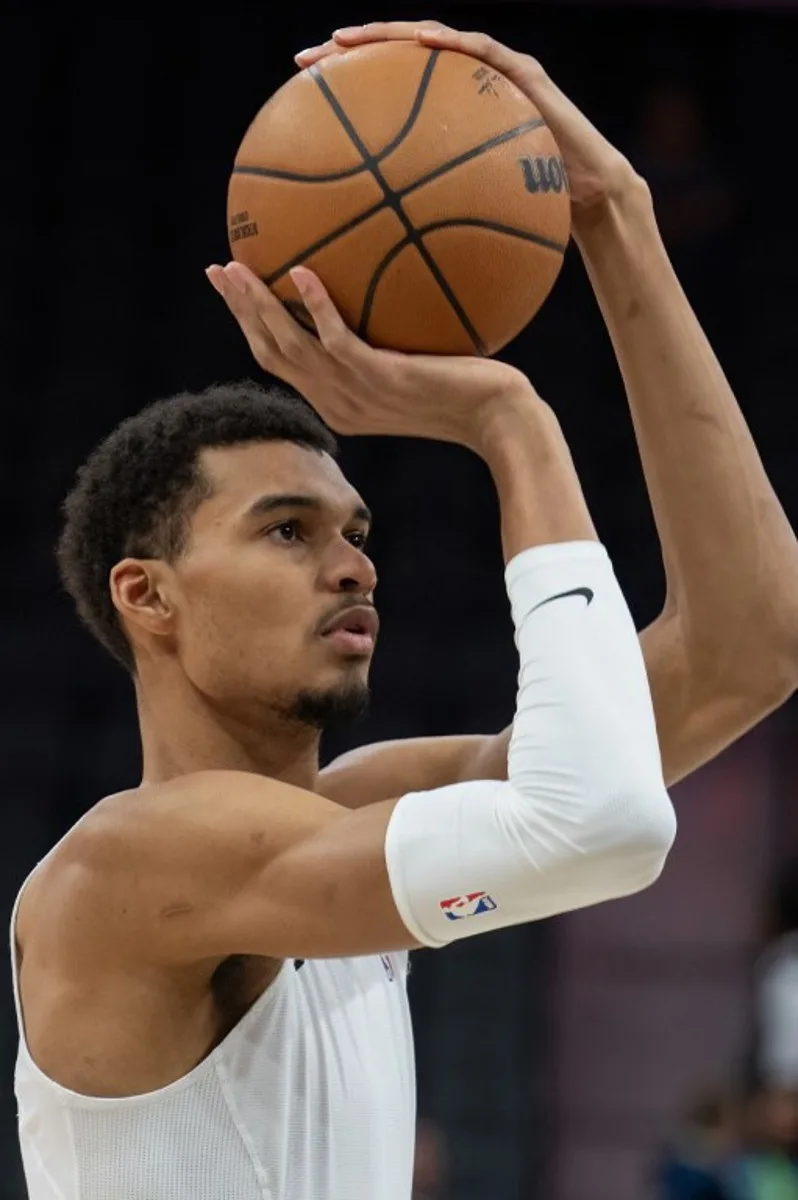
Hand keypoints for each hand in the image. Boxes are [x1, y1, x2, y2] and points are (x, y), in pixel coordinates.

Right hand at [206, 262, 532, 452]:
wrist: (497, 418)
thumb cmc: (466, 388)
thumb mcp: (415, 367)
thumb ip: (388, 344)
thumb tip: (382, 292)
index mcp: (337, 401)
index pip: (280, 362)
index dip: (250, 325)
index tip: (234, 289)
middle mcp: (338, 401)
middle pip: (272, 353)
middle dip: (240, 311)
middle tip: (218, 270)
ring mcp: (356, 393)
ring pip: (291, 347)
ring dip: (259, 307)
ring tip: (237, 268)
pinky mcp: (381, 379)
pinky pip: (338, 340)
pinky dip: (316, 307)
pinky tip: (300, 272)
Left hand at [295, 21, 645, 228]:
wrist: (588, 196)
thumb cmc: (528, 214)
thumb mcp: (465, 222)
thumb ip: (427, 222)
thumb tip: (379, 260)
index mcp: (443, 123)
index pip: (385, 100)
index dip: (343, 97)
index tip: (299, 102)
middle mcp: (461, 89)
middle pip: (395, 62)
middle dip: (348, 56)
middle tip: (304, 61)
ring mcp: (491, 74)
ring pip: (431, 42)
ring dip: (387, 36)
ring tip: (346, 40)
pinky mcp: (522, 72)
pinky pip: (482, 51)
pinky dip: (450, 43)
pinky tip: (420, 43)